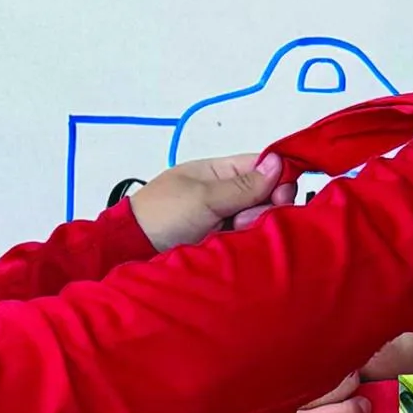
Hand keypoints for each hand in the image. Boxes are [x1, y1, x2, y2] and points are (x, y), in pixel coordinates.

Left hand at [129, 148, 290, 250]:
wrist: (133, 250)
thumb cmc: (162, 214)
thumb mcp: (204, 197)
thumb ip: (243, 185)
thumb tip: (278, 162)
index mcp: (222, 172)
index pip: (265, 168)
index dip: (279, 180)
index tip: (279, 196)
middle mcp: (229, 195)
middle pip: (269, 197)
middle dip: (264, 209)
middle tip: (241, 220)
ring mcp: (228, 220)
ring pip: (261, 222)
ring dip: (252, 229)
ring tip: (228, 236)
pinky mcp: (226, 245)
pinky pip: (249, 242)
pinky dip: (246, 245)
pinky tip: (233, 248)